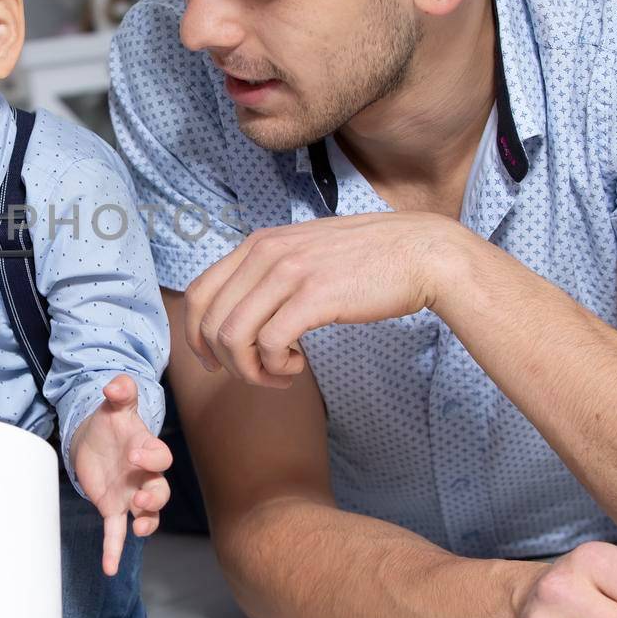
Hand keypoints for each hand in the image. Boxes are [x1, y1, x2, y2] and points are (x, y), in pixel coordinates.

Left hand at [71, 375, 173, 574]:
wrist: (95, 438)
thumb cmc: (111, 422)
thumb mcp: (115, 404)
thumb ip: (120, 391)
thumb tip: (115, 383)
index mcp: (146, 448)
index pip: (159, 456)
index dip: (151, 457)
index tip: (135, 454)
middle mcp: (144, 475)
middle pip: (161, 490)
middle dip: (154, 497)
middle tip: (140, 497)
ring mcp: (130, 493)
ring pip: (148, 513)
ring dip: (147, 521)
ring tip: (138, 525)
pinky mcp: (113, 507)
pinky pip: (118, 532)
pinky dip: (114, 549)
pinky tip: (109, 568)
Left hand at [184, 213, 459, 387]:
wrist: (421, 252)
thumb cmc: (367, 259)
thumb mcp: (305, 252)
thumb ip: (269, 272)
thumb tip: (241, 311)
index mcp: (257, 243)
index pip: (198, 294)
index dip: (195, 336)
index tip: (213, 361)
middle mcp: (265, 253)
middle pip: (210, 321)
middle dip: (225, 360)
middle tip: (255, 374)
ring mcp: (288, 272)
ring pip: (234, 336)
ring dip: (251, 369)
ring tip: (280, 374)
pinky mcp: (314, 296)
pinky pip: (271, 344)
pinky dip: (276, 366)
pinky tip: (298, 366)